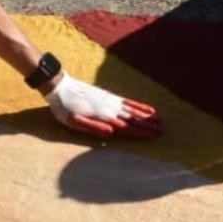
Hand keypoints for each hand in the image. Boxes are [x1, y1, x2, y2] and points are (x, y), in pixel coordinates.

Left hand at [46, 75, 161, 137]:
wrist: (60, 86)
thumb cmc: (64, 108)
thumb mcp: (73, 121)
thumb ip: (92, 127)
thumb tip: (111, 133)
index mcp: (103, 116)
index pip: (126, 126)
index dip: (140, 131)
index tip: (153, 135)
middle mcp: (110, 108)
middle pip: (133, 118)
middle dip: (148, 124)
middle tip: (162, 129)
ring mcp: (111, 101)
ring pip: (133, 110)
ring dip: (146, 116)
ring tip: (159, 120)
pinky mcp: (109, 96)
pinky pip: (128, 102)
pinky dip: (139, 106)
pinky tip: (147, 109)